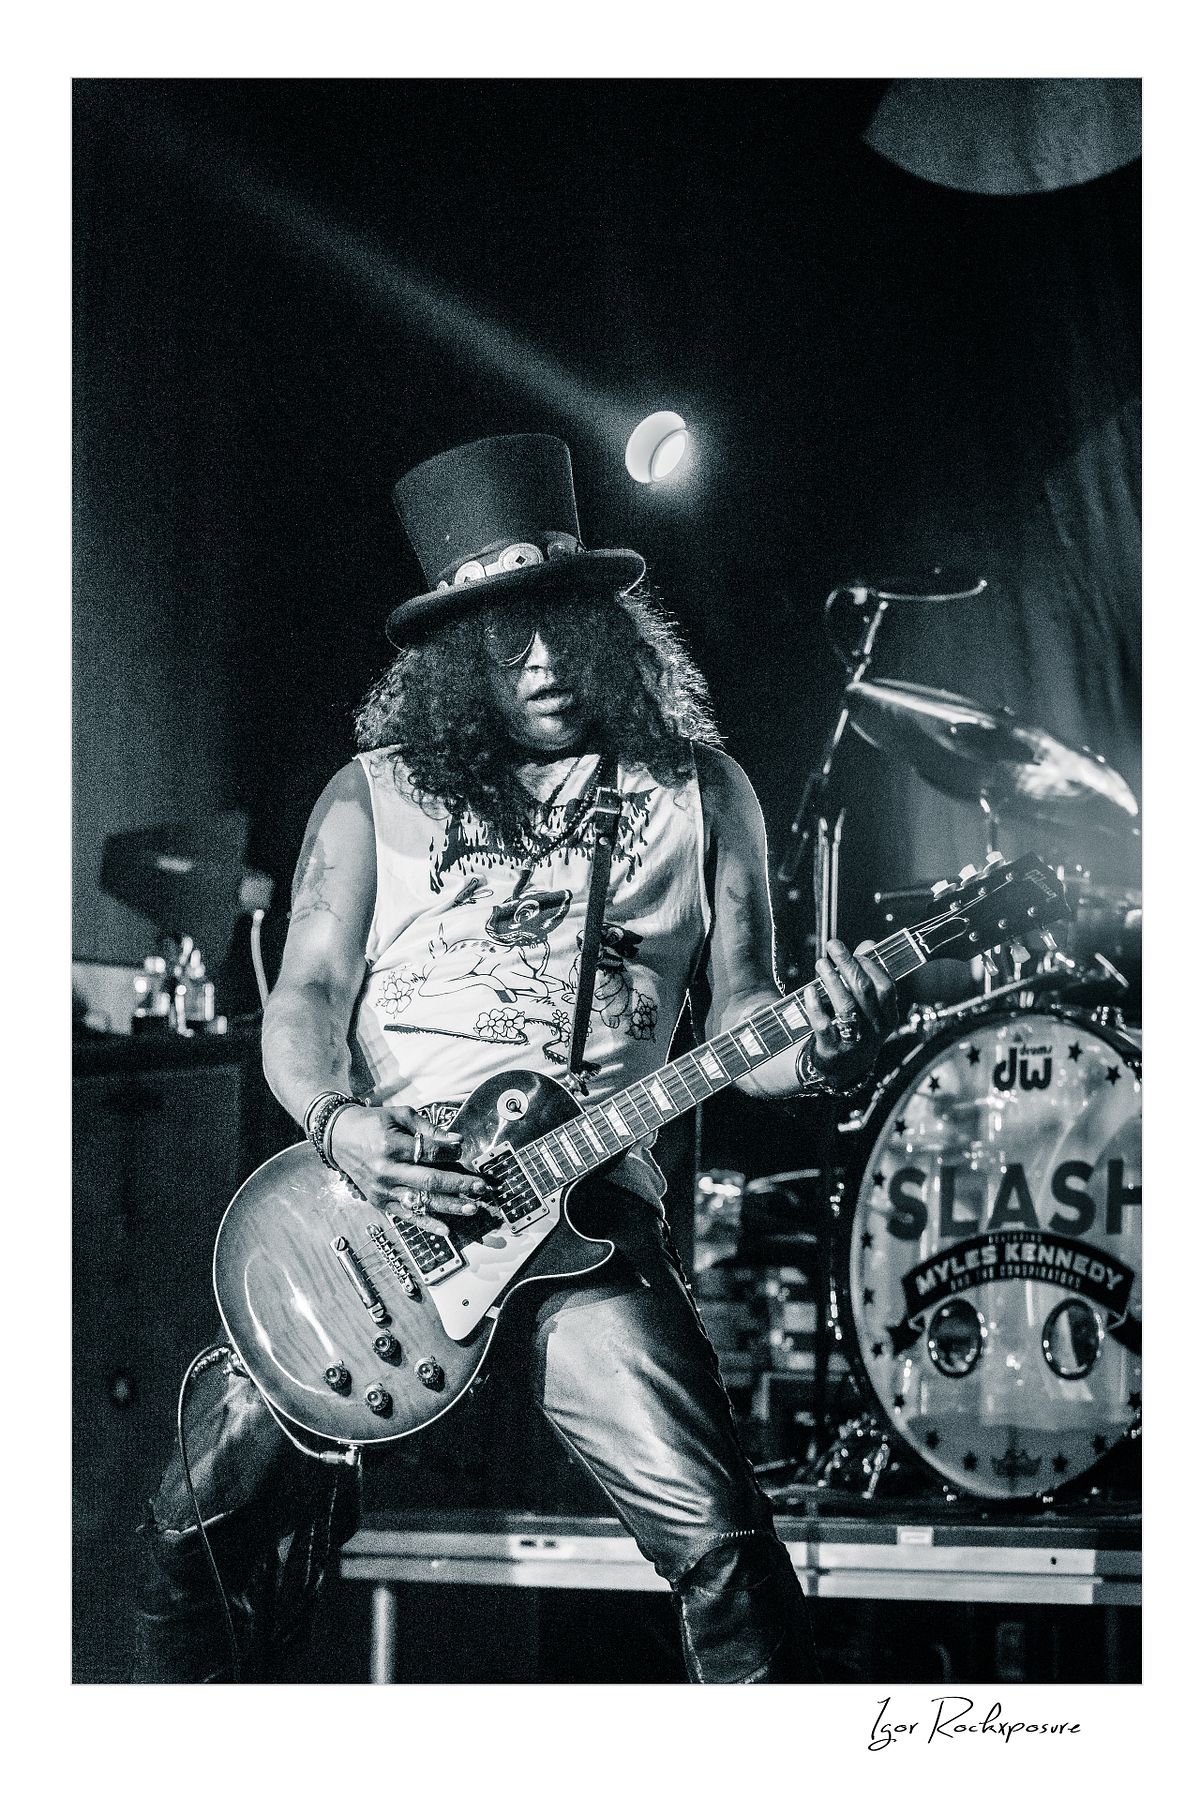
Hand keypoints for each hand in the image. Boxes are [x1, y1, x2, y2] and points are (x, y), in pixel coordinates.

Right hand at [326, 1103, 493, 1220]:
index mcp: (390, 1146)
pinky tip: (446, 1229)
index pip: (429, 1152)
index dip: (450, 1153)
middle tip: (481, 1187)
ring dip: (449, 1206)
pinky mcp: (379, 1202)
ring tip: (472, 1208)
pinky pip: (406, 1215)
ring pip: (421, 1201)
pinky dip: (426, 1223)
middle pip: (429, 1181)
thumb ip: (429, 1129)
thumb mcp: (400, 1116)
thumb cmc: (373, 1123)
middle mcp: (385, 1171)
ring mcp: (382, 1190)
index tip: (463, 1151)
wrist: (338, 1137)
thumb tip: (457, 1142)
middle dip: (458, 1185)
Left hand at [803, 938, 897, 1087]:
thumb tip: (869, 943)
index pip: (886, 987)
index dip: (871, 966)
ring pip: (845, 1006)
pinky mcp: (832, 1050)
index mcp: (888, 1017)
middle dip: (848, 964)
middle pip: (863, 991)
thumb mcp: (868, 1005)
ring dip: (832, 980)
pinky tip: (809, 990)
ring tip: (821, 963)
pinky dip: (815, 1006)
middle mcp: (874, 1030)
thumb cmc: (856, 1026)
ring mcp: (854, 1042)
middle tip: (833, 945)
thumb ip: (868, 974)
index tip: (856, 951)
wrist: (843, 1070)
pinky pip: (823, 1025)